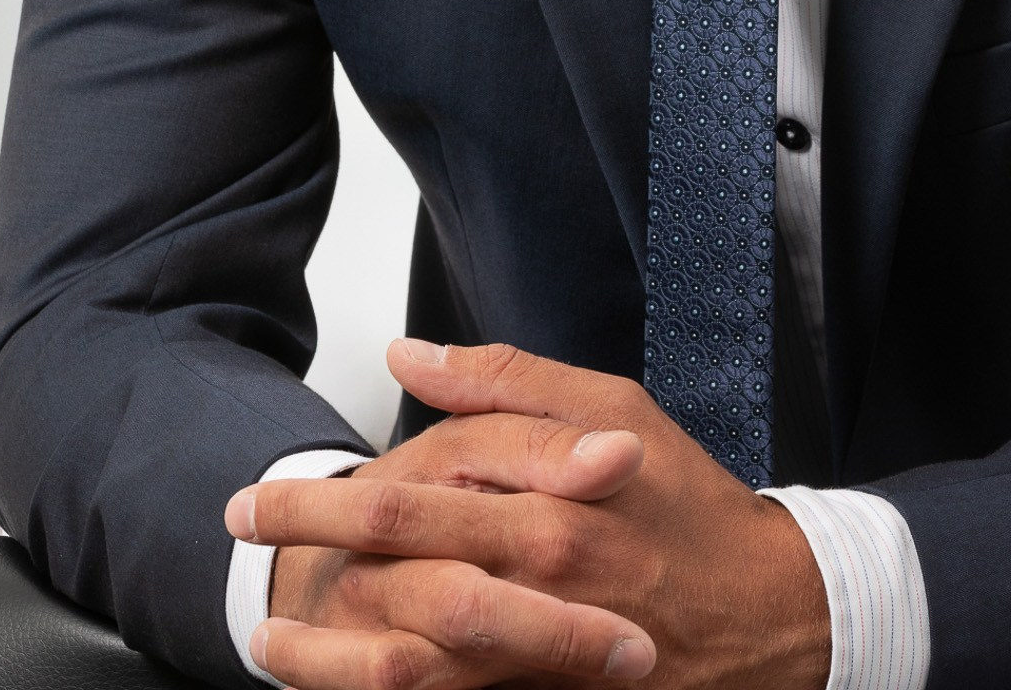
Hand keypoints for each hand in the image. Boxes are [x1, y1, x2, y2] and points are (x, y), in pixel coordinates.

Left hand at [224, 341, 828, 689]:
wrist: (768, 616)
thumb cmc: (687, 500)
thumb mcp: (613, 405)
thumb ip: (505, 379)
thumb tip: (406, 351)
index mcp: (548, 501)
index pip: (412, 490)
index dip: (327, 496)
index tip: (264, 496)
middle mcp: (537, 582)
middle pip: (395, 565)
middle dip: (308, 548)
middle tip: (242, 532)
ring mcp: (539, 655)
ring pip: (410, 660)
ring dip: (329, 653)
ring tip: (266, 642)